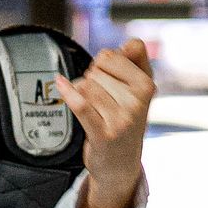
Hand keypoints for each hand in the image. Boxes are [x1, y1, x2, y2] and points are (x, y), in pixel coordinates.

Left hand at [54, 38, 153, 207]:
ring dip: (82, 95)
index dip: (102, 65)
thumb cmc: (126, 120)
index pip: (109, 56)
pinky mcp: (103, 134)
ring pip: (85, 86)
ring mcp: (121, 119)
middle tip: (102, 102)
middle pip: (95, 71)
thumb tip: (130, 44)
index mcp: (147, 85)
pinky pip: (81, 105)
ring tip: (95, 110)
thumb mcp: (138, 88)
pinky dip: (68, 93)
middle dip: (92, 81)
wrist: (121, 163)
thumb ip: (136, 60)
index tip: (108, 80)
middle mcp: (137, 102)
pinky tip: (59, 83)